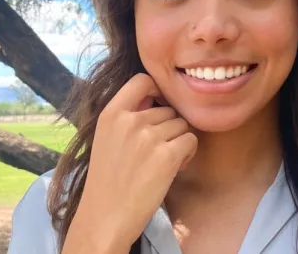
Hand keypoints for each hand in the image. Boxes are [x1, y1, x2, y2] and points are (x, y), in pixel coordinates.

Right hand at [63, 73, 197, 253]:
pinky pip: (191, 140)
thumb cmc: (108, 179)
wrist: (105, 217)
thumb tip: (155, 98)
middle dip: (169, 127)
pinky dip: (188, 153)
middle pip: (169, 109)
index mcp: (111, 114)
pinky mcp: (167, 156)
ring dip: (179, 141)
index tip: (158, 105)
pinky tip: (175, 167)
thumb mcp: (106, 138)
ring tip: (164, 161)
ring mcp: (149, 137)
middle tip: (157, 150)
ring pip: (182, 125)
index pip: (142, 80)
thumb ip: (127, 116)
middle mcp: (130, 121)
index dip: (156, 90)